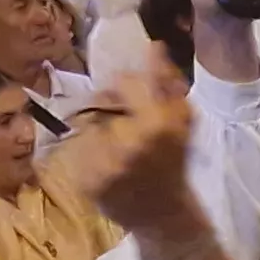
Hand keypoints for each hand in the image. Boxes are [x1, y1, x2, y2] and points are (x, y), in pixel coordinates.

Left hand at [52, 71, 201, 240]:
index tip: (128, 94)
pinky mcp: (87, 182)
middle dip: (111, 108)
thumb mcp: (182, 120)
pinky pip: (78, 150)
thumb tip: (154, 45)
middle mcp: (128, 142)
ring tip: (115, 149)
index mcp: (156, 124)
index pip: (125, 82)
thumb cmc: (174, 162)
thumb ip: (167, 82)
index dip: (126, 85)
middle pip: (101, 102)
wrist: (162, 214)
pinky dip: (87, 153)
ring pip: (88, 125)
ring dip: (98, 130)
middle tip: (122, 123)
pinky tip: (106, 165)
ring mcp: (104, 165)